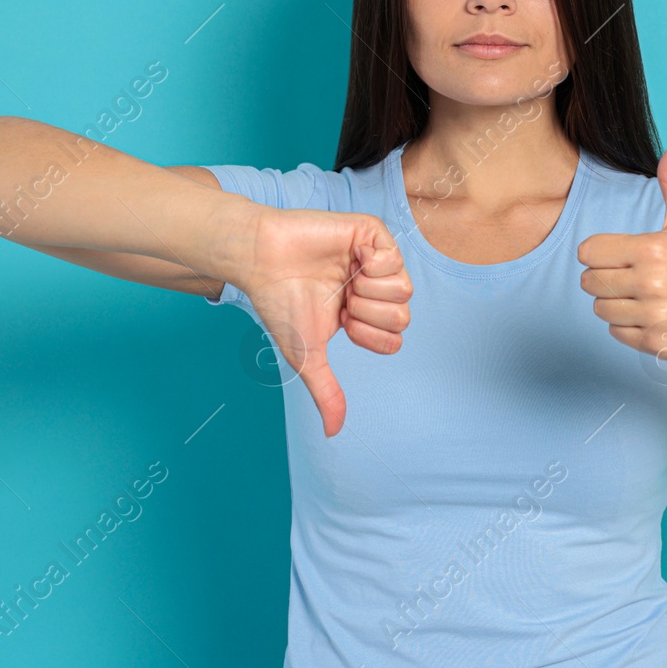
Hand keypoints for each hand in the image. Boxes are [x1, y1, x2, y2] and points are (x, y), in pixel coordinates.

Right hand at [233, 206, 411, 436]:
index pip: (395, 339)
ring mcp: (374, 260)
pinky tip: (351, 258)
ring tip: (345, 280)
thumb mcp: (309, 357)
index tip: (341, 322)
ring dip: (369, 290)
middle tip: (342, 300)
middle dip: (368, 315)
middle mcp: (373, 288)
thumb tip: (334, 434)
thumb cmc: (280, 304)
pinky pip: (395, 256)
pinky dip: (372, 263)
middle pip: (403, 316)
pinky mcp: (371, 234)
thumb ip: (327, 392)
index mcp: (363, 315)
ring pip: (404, 288)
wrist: (262, 261)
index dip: (368, 336)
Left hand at [577, 131, 666, 363]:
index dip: (601, 253)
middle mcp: (651, 284)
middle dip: (606, 278)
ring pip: (599, 309)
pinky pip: (615, 333)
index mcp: (652, 249)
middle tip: (636, 277)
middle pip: (589, 282)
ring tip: (647, 297)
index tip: (624, 255)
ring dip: (616, 303)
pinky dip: (629, 327)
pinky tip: (654, 316)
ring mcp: (654, 317)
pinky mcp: (657, 344)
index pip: (588, 252)